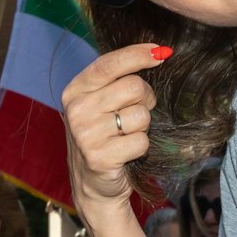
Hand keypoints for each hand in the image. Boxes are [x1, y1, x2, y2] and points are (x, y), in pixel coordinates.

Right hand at [59, 43, 171, 223]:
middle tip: (135, 112)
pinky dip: (140, 148)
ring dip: (142, 127)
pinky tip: (125, 153)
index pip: (108, 64)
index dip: (137, 55)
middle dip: (145, 99)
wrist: (93, 184)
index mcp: (74, 91)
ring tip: (125, 136)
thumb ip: (117, 79)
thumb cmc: (103, 136)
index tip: (162, 52)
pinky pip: (141, 141)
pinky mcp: (99, 157)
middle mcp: (76, 110)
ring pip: (141, 115)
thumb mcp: (99, 103)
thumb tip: (158, 52)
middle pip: (133, 87)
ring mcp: (85, 134)